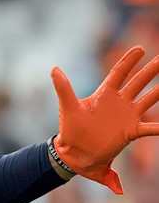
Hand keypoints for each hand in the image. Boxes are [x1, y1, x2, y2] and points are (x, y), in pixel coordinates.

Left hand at [51, 45, 158, 193]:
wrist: (76, 154)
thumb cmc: (71, 130)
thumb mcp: (69, 108)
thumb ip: (64, 89)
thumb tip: (54, 69)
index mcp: (104, 94)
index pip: (119, 73)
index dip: (129, 61)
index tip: (140, 49)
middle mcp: (119, 102)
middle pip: (138, 82)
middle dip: (151, 70)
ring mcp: (127, 116)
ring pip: (149, 99)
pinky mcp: (131, 131)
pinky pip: (150, 127)